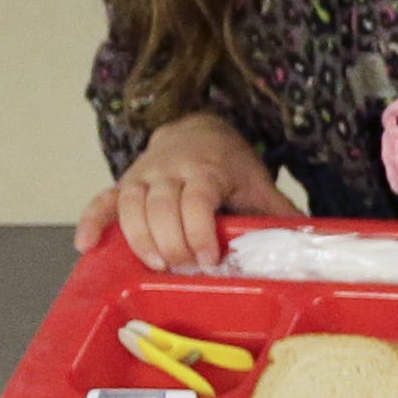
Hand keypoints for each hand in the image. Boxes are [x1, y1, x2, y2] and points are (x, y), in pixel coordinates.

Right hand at [81, 114, 298, 270]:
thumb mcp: (257, 184)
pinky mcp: (124, 183)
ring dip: (139, 238)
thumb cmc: (229, 164)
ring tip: (156, 265)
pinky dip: (91, 221)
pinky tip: (86, 247)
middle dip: (172, 242)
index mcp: (206, 170)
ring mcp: (143, 175)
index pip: (197, 201)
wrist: (198, 129)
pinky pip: (102, 200)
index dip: (200, 232)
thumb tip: (311, 244)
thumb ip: (278, 214)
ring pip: (130, 205)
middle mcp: (170, 170)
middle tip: (185, 268)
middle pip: (162, 207)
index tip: (210, 259)